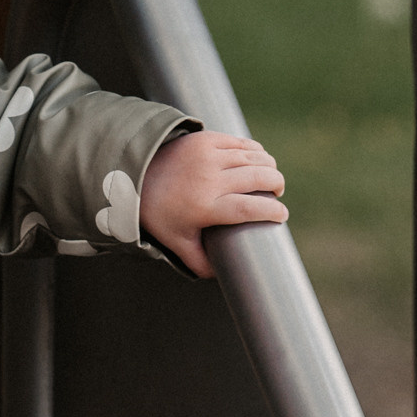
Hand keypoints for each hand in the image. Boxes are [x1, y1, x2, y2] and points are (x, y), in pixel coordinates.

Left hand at [135, 130, 286, 278]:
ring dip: (269, 167)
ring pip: (254, 157)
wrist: (134, 173)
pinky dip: (255, 151)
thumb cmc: (159, 212)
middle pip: (259, 178)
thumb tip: (223, 277)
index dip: (272, 211)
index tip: (282, 215)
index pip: (249, 208)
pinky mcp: (205, 139)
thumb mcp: (177, 242)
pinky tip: (259, 160)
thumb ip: (200, 263)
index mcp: (204, 207)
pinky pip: (241, 143)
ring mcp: (207, 156)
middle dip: (276, 185)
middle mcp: (208, 179)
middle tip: (277, 194)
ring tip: (271, 179)